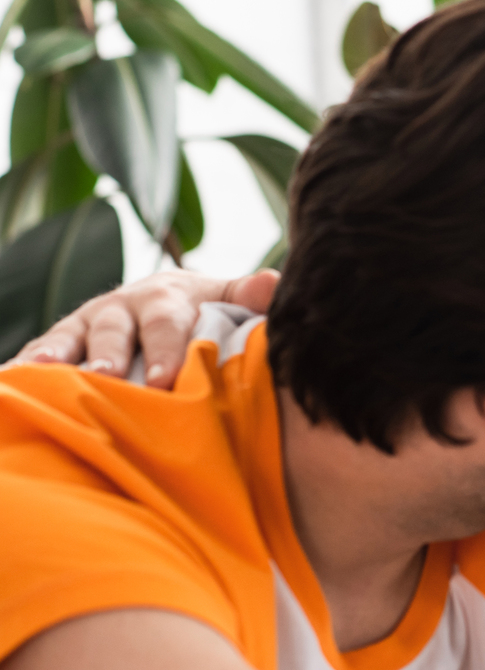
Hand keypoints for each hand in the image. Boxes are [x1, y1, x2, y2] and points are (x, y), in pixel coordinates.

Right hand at [4, 269, 277, 387]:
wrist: (167, 303)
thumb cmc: (205, 313)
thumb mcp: (228, 300)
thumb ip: (249, 297)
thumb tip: (273, 283)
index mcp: (165, 297)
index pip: (166, 322)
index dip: (166, 348)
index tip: (167, 379)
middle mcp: (120, 307)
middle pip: (113, 330)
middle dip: (110, 356)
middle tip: (109, 380)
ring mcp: (84, 325)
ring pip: (66, 340)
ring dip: (55, 359)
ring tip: (43, 378)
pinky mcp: (59, 344)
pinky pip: (37, 356)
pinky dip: (22, 369)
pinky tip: (10, 386)